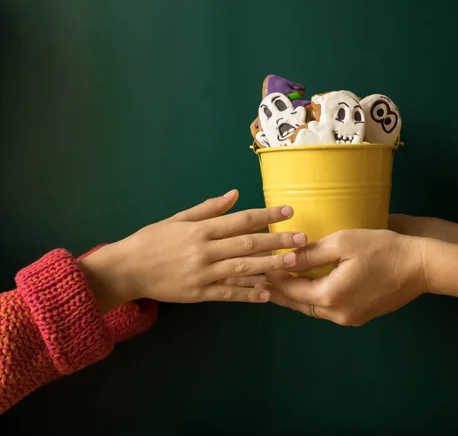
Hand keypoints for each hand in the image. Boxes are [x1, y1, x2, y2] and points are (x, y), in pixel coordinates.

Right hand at [80, 190, 306, 312]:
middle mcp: (204, 251)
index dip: (266, 215)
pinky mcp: (198, 294)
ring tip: (292, 263)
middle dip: (277, 241)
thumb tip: (235, 194)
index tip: (288, 211)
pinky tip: (266, 294)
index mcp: (200, 229)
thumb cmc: (152, 240)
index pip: (240, 220)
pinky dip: (247, 294)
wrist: (125, 270)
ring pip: (241, 269)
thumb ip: (208, 209)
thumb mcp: (177, 218)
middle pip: (247, 244)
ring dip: (269, 266)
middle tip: (302, 238)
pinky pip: (227, 294)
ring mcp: (202, 274)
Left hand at [263, 229, 425, 325]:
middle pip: (298, 303)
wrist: (420, 267)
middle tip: (257, 280)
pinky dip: (312, 298)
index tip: (257, 267)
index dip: (272, 278)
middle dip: (278, 291)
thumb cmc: (382, 249)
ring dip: (295, 296)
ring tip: (276, 284)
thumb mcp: (343, 242)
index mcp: (329, 296)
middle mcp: (336, 314)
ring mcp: (349, 318)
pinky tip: (306, 287)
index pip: (290, 289)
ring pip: (312, 308)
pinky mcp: (359, 316)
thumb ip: (311, 253)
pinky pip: (327, 309)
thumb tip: (283, 258)